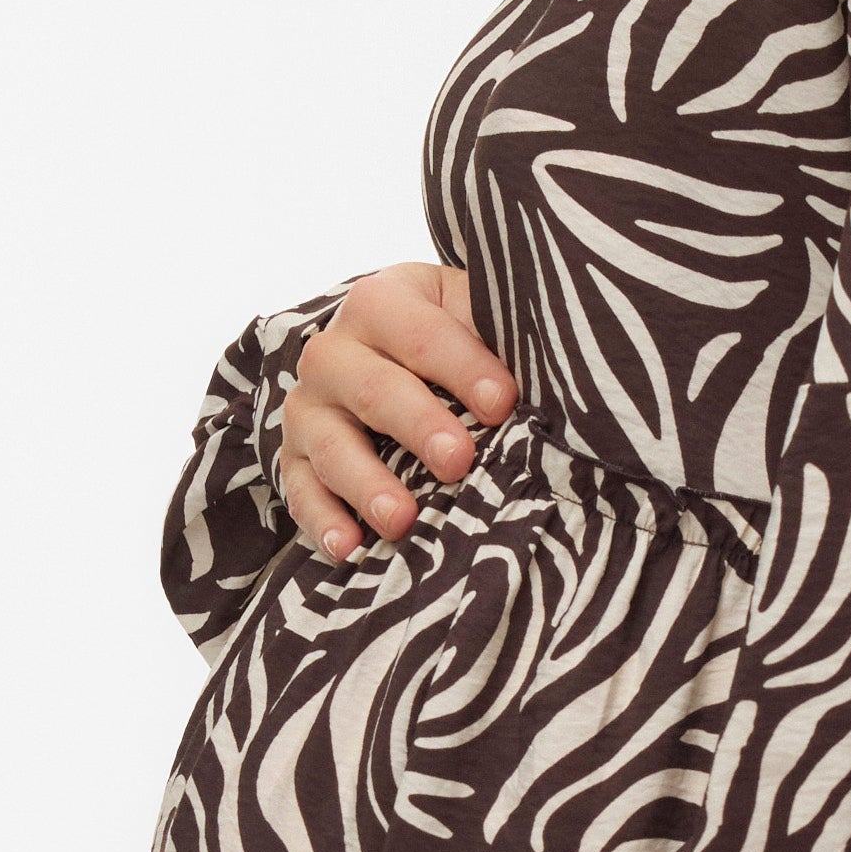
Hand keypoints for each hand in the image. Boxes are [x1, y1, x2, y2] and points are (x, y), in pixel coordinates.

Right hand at [278, 263, 514, 560]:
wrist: (391, 358)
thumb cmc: (454, 342)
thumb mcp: (476, 319)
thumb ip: (501, 338)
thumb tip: (556, 381)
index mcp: (382, 304)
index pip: (421, 333)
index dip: (464, 368)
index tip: (504, 403)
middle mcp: (333, 351)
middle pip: (372, 388)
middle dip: (417, 425)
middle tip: (458, 461)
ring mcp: (308, 406)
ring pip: (330, 444)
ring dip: (367, 484)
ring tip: (402, 520)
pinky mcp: (294, 456)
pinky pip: (300, 490)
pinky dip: (322, 521)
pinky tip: (348, 547)